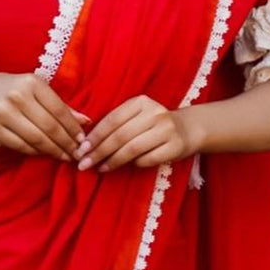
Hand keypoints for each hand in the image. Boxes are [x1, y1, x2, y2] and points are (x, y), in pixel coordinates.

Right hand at [0, 72, 90, 160]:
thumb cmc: (11, 90)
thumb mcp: (35, 89)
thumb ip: (60, 105)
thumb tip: (86, 122)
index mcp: (31, 82)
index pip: (59, 110)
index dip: (73, 128)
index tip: (83, 140)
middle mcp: (17, 96)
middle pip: (49, 127)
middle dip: (66, 143)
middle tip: (76, 154)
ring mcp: (3, 112)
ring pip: (36, 139)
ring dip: (53, 151)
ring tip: (64, 156)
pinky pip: (20, 145)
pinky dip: (35, 152)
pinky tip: (44, 153)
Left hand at [74, 95, 199, 171]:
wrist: (188, 129)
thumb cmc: (153, 124)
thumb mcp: (136, 116)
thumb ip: (116, 124)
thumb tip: (86, 144)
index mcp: (141, 102)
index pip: (112, 120)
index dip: (95, 136)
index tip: (81, 150)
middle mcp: (155, 112)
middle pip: (120, 136)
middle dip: (99, 151)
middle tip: (84, 164)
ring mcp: (167, 129)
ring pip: (132, 148)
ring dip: (113, 161)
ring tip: (100, 168)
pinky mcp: (175, 146)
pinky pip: (148, 159)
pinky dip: (134, 164)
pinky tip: (125, 166)